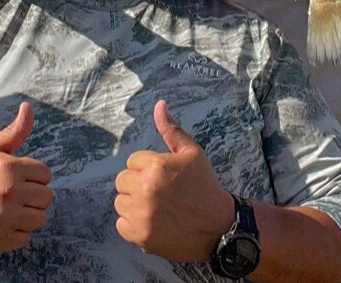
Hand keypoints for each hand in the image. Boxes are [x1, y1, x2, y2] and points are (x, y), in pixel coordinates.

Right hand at [0, 102, 51, 255]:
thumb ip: (14, 131)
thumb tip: (28, 107)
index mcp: (9, 167)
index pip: (45, 174)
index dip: (33, 177)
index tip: (18, 180)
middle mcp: (9, 192)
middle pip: (46, 198)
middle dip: (33, 197)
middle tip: (13, 197)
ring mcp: (5, 218)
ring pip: (39, 219)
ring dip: (27, 217)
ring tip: (9, 211)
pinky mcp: (0, 240)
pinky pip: (26, 238)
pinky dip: (16, 234)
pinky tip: (1, 225)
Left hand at [114, 100, 234, 260]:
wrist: (220, 227)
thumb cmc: (205, 187)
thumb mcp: (192, 153)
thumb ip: (171, 130)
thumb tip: (159, 104)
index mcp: (156, 166)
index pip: (132, 161)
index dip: (148, 169)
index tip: (164, 178)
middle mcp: (145, 189)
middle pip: (122, 181)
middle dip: (138, 185)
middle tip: (160, 194)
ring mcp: (142, 215)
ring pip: (120, 203)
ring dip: (134, 205)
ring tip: (157, 208)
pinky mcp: (140, 236)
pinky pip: (121, 225)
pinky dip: (133, 226)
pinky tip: (153, 223)